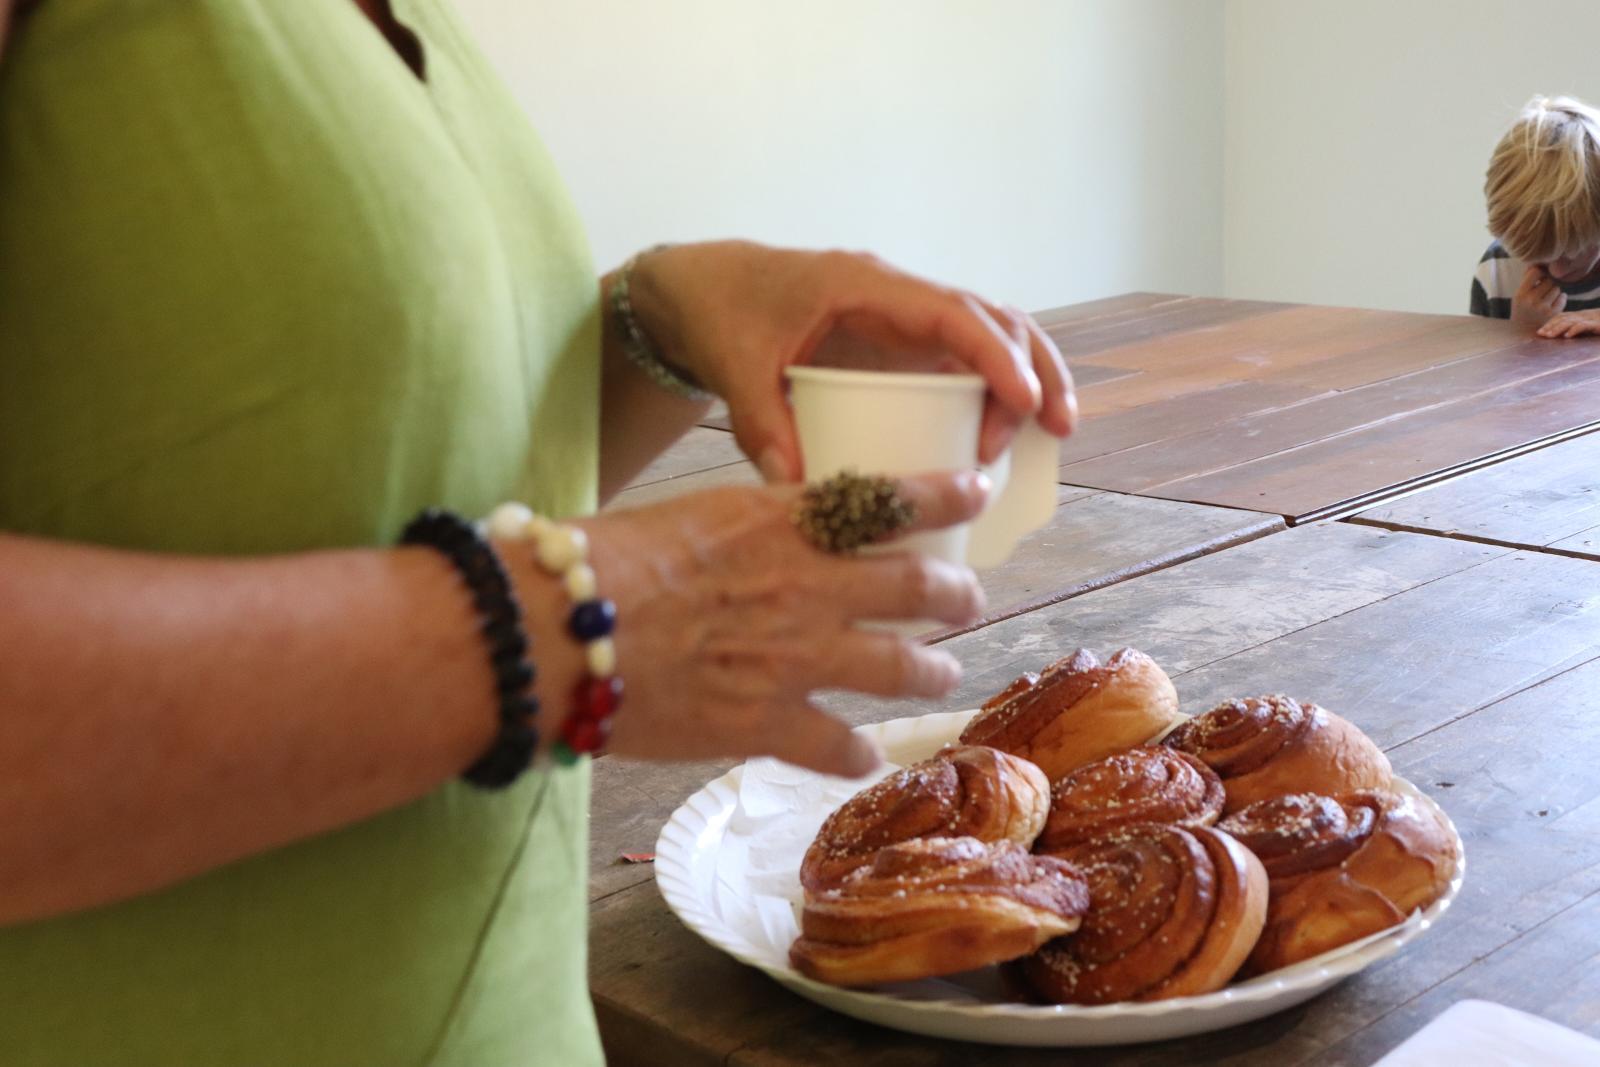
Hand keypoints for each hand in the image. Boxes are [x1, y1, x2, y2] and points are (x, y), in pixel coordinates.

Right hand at [581, 470, 989, 775]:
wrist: (550, 632)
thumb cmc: (598, 561)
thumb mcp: (690, 513)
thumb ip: (752, 522)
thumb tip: (782, 521)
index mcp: (782, 520)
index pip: (889, 498)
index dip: (946, 494)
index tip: (977, 490)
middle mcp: (805, 585)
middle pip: (918, 587)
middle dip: (956, 594)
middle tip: (967, 598)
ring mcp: (793, 658)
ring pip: (900, 666)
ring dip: (931, 671)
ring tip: (942, 674)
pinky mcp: (764, 724)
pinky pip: (839, 746)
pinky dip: (858, 753)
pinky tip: (864, 756)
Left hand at [628, 241, 1075, 480]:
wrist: (704, 290)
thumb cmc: (722, 314)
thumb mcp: (736, 367)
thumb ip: (763, 423)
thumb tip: (799, 488)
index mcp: (865, 286)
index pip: (953, 313)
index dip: (997, 355)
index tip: (1027, 401)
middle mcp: (898, 296)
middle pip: (993, 318)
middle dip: (1033, 369)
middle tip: (1050, 429)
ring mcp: (904, 320)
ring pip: (991, 335)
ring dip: (1029, 376)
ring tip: (1054, 434)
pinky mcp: (900, 346)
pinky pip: (964, 361)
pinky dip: (996, 391)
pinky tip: (1006, 440)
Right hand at [1513, 265, 1567, 328]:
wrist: (1523, 334)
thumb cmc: (1521, 311)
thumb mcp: (1518, 296)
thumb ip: (1527, 280)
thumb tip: (1537, 263)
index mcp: (1520, 294)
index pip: (1535, 272)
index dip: (1539, 272)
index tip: (1538, 276)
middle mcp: (1531, 301)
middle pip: (1549, 280)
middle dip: (1547, 283)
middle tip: (1542, 289)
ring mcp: (1543, 308)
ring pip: (1557, 288)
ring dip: (1554, 291)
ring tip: (1546, 298)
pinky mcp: (1553, 314)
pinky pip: (1563, 297)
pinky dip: (1560, 299)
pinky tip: (1553, 303)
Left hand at [1536, 308, 1599, 337]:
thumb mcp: (1589, 327)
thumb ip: (1576, 328)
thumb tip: (1563, 336)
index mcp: (1580, 316)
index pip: (1561, 317)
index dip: (1549, 323)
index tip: (1539, 332)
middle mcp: (1583, 315)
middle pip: (1563, 318)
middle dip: (1550, 326)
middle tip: (1540, 334)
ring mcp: (1591, 319)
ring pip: (1571, 321)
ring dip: (1558, 328)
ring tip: (1549, 335)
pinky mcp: (1598, 324)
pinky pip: (1584, 325)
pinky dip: (1574, 330)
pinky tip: (1567, 336)